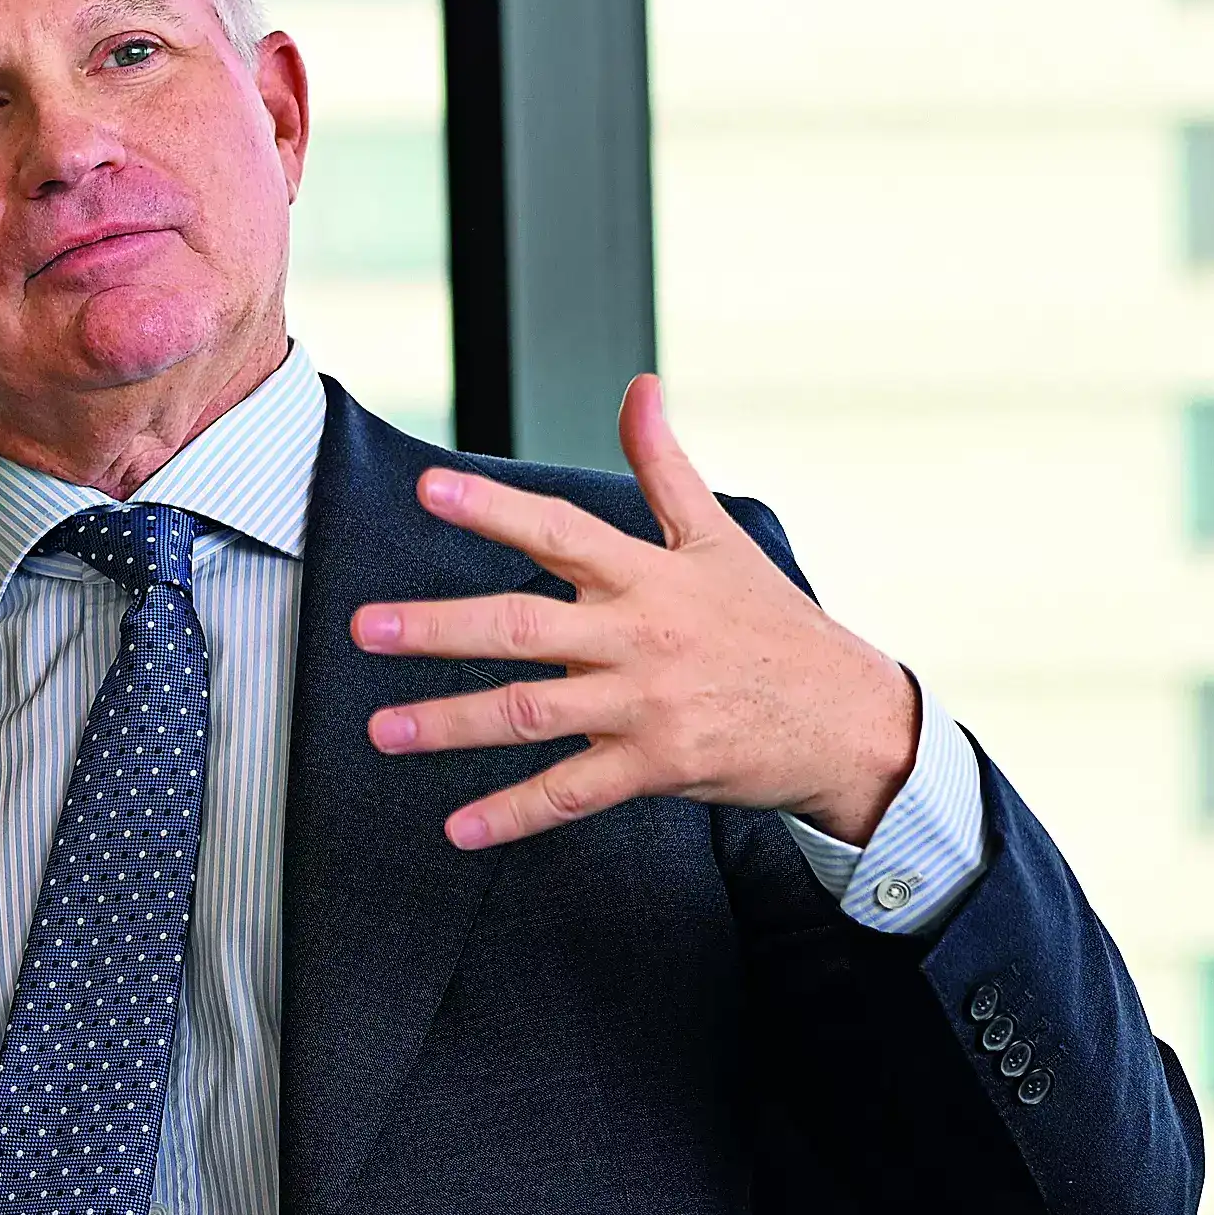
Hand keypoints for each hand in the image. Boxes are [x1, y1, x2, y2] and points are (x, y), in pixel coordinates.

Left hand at [353, 375, 915, 850]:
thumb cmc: (771, 624)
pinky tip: (458, 828)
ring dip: (451, 724)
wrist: (847, 720)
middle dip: (439, 628)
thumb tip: (640, 386)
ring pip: (533, 714)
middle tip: (366, 627)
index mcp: (648, 574)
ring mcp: (646, 706)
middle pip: (524, 628)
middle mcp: (640, 636)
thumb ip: (664, 465)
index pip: (560, 530)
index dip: (494, 509)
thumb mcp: (720, 536)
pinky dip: (513, 814)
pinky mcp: (657, 768)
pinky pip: (571, 793)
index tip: (430, 490)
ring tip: (382, 728)